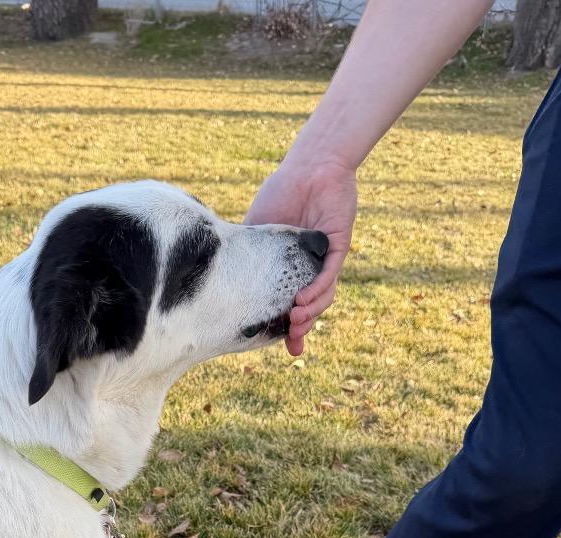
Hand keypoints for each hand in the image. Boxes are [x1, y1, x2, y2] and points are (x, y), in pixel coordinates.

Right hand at [244, 158, 357, 355]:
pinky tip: (302, 301)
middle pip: (311, 307)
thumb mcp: (256, 235)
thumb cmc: (282, 194)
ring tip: (294, 322)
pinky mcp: (338, 246)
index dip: (287, 328)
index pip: (290, 304)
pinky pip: (330, 275)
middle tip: (291, 342)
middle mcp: (312, 269)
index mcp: (292, 271)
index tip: (280, 347)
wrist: (309, 167)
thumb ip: (246, 257)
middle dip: (302, 328)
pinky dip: (317, 290)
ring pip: (323, 296)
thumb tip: (221, 282)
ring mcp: (326, 259)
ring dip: (310, 313)